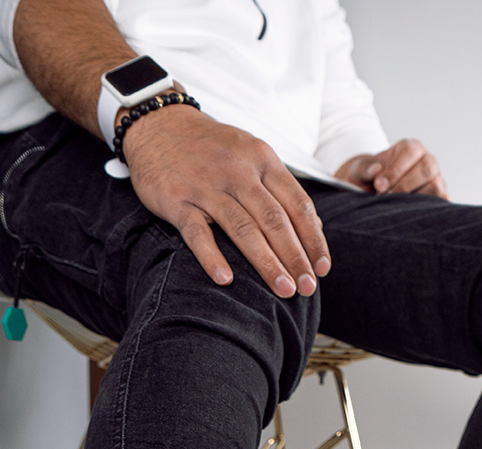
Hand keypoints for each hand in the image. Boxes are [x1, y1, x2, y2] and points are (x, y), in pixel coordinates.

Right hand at [123, 104, 329, 297]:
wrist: (158, 124)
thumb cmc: (213, 149)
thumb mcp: (252, 155)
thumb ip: (280, 189)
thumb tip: (314, 229)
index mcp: (262, 160)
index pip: (297, 204)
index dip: (313, 239)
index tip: (322, 268)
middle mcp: (238, 171)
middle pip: (274, 221)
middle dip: (295, 258)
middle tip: (307, 288)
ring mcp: (206, 186)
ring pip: (243, 229)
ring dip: (266, 263)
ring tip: (283, 290)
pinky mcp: (177, 200)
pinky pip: (197, 233)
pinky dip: (212, 257)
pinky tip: (226, 280)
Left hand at [334, 138, 448, 198]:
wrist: (374, 192)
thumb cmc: (369, 179)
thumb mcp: (360, 170)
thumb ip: (364, 167)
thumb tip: (375, 170)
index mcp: (410, 148)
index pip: (410, 153)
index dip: (395, 170)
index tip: (379, 185)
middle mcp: (427, 160)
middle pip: (427, 168)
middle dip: (405, 185)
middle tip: (388, 197)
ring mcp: (435, 179)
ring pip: (436, 186)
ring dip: (416, 199)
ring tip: (397, 206)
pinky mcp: (438, 197)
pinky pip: (441, 202)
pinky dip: (432, 209)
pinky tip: (418, 215)